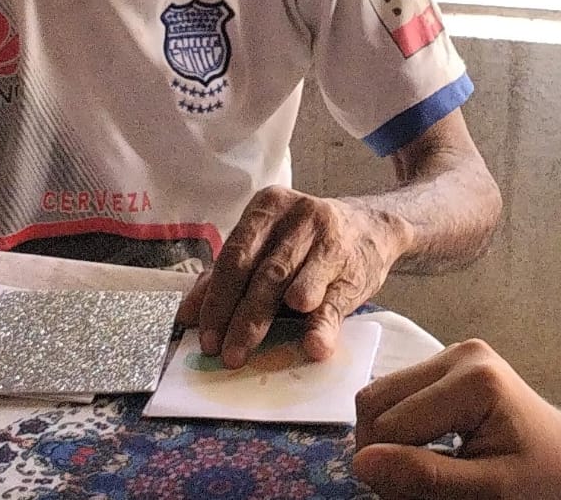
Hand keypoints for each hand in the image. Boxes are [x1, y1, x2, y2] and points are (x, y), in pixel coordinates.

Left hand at [178, 186, 404, 366]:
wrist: (372, 226)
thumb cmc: (306, 242)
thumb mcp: (269, 243)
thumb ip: (229, 274)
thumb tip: (188, 313)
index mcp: (269, 207)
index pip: (235, 255)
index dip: (217, 298)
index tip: (205, 336)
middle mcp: (300, 216)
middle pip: (262, 272)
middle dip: (240, 317)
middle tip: (226, 354)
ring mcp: (330, 240)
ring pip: (293, 285)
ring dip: (269, 320)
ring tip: (250, 352)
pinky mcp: (355, 268)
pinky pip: (334, 302)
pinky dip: (322, 327)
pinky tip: (313, 346)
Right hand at [352, 340, 560, 499]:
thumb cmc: (539, 478)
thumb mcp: (489, 491)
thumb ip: (427, 478)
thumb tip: (362, 463)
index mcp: (473, 379)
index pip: (392, 425)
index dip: (388, 471)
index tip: (410, 499)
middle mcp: (459, 353)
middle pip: (376, 401)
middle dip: (380, 451)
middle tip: (409, 489)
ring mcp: (453, 353)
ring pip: (380, 396)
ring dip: (385, 439)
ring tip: (417, 472)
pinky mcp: (448, 362)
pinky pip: (397, 393)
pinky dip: (398, 427)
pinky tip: (425, 450)